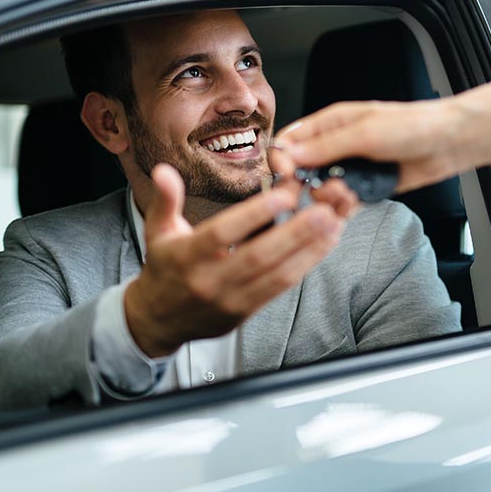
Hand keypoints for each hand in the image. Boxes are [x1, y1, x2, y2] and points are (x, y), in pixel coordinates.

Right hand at [123, 163, 346, 356]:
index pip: (223, 233)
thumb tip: (164, 171)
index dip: (254, 215)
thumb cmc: (164, 268)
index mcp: (187, 256)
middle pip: (258, 256)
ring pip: (276, 275)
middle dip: (295, 233)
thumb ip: (166, 199)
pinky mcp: (245, 312)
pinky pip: (279, 289)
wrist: (159, 321)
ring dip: (309, 250)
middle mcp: (210, 280)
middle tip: (324, 210)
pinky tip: (323, 246)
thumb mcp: (158, 231)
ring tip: (333, 224)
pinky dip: (304, 266)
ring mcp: (230, 300)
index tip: (283, 195)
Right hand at [274, 80, 490, 193]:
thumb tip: (287, 154)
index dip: (282, 160)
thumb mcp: (364, 132)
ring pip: (321, 191)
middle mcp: (336, 146)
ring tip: (349, 196)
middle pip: (301, 170)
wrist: (449, 142)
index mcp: (330, 124)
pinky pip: (343, 204)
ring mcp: (351, 168)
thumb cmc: (412, 126)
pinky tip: (352, 207)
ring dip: (329, 199)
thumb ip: (325, 146)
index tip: (288, 177)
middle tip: (322, 192)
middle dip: (305, 185)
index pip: (289, 141)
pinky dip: (343, 209)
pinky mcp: (366, 188)